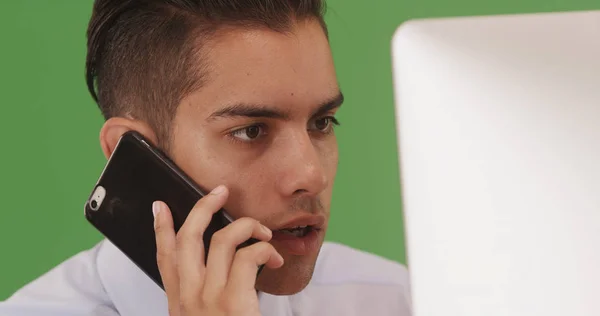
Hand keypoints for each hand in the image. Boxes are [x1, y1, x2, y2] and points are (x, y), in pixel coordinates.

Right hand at [152, 185, 284, 315]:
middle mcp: (190, 298)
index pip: (165, 258)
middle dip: (204, 207)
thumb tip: (218, 269)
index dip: (161, 229)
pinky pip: (248, 257)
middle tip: (220, 192)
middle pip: (188, 238)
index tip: (160, 207)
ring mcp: (210, 298)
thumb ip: (202, 296)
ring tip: (264, 233)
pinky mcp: (234, 301)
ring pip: (222, 239)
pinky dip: (264, 249)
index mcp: (180, 303)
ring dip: (247, 226)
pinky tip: (273, 258)